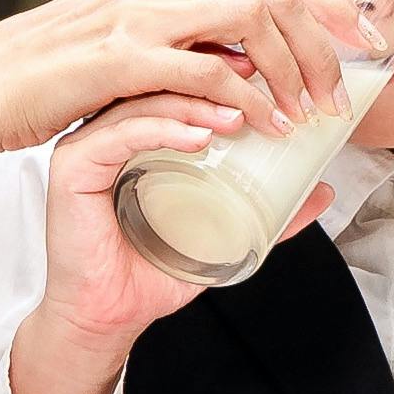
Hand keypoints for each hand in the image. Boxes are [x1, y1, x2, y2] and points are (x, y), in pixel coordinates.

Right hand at [0, 0, 352, 214]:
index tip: (368, 41)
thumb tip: (246, 74)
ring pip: (250, 21)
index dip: (329, 5)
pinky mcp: (119, 58)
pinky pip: (202, 70)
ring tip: (310, 116)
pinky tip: (258, 128)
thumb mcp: (132, 54)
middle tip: (347, 93)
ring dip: (291, 70)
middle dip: (324, 41)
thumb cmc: (56, 83)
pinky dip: (241, 98)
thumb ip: (186, 52)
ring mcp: (140, 14)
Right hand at [6, 96, 253, 393]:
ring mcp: (89, 144)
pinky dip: (160, 129)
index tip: (271, 83)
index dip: (226, 77)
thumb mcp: (222, 232)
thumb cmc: (152, 271)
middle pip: (165, 84)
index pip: (181, 86)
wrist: (110, 317)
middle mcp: (111, 130)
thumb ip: (269, 211)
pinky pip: (119, 133)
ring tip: (238, 119)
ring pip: (146, 103)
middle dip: (218, 83)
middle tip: (262, 97)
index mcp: (139, 134)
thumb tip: (321, 190)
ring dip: (196, 104)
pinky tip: (198, 139)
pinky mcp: (72, 167)